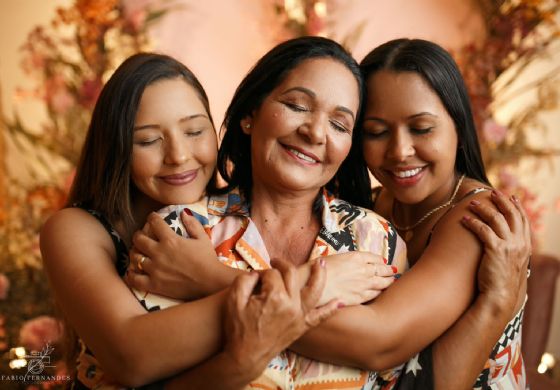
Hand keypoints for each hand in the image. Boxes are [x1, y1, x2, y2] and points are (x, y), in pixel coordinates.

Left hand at [125, 211, 221, 299]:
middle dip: (138, 235)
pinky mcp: (154, 284)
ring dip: (134, 252)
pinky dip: (131, 274)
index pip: (155, 223)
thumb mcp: (202, 238)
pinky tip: (133, 272)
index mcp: (170, 240)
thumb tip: (184, 212)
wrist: (210, 282)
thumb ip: (192, 224)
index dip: (152, 218)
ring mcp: (155, 269)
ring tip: (137, 252)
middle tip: (141, 235)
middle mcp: (159, 253)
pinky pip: (134, 279)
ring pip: (134, 257)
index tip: (152, 218)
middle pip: (139, 239)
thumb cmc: (208, 260)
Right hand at [223, 259, 338, 378]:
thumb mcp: (234, 300)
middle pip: (292, 276)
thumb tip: (258, 272)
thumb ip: (245, 280)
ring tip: (321, 262)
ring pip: (314, 291)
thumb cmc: (238, 328)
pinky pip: (320, 317)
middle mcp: (291, 305)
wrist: (246, 356)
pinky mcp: (302, 327)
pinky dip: (331, 309)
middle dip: (283, 265)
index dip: (263, 272)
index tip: (256, 278)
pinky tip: (341, 302)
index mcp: (274, 297)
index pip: (272, 274)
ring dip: (320, 275)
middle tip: (275, 262)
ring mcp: (299, 316)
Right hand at [319, 251, 395, 306]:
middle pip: (381, 269)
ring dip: (388, 281)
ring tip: (393, 280)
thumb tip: (350, 262)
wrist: (311, 285)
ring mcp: (362, 284)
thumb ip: (346, 260)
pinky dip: (379, 292)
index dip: (380, 259)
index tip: (383, 261)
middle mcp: (363, 269)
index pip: (374, 257)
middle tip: (393, 270)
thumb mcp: (333, 258)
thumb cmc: (318, 270)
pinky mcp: (359, 297)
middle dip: (388, 270)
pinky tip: (381, 291)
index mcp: (355, 257)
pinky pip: (374, 294)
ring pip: (381, 282)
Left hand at [462, 190, 530, 315]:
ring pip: (497, 219)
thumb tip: (505, 244)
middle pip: (511, 215)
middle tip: (492, 192)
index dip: (517, 207)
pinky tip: (464, 218)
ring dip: (484, 208)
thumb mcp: (512, 264)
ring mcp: (509, 246)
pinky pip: (483, 230)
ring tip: (472, 203)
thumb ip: (512, 251)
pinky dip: (473, 222)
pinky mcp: (495, 250)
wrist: (499, 297)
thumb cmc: (501, 282)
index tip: (511, 197)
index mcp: (525, 246)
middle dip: (502, 201)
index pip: (523, 220)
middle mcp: (519, 244)